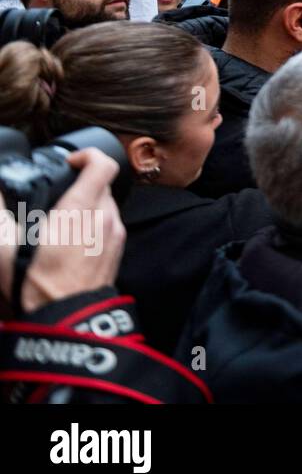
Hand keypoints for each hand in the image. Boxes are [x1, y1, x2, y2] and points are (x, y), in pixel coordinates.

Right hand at [0, 149, 126, 314]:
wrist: (66, 318)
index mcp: (80, 210)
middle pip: (102, 183)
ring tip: (61, 221)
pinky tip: (72, 240)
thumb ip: (1, 216)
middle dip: (81, 183)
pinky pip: (109, 224)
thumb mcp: (5, 247)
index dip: (87, 155)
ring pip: (106, 204)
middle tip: (57, 195)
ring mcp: (115, 233)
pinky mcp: (118, 249)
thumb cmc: (38, 285)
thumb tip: (0, 196)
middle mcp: (104, 217)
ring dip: (87, 205)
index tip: (70, 162)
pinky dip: (94, 223)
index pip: (102, 164)